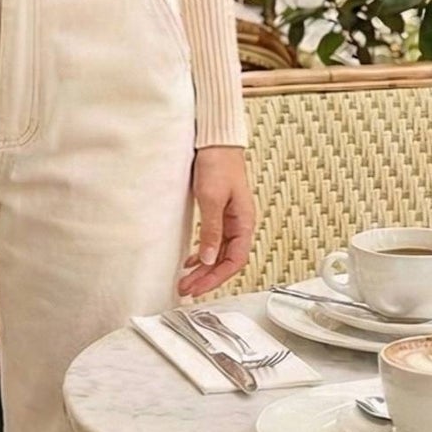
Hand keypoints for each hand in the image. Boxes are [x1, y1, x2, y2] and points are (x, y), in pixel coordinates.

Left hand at [178, 146, 254, 298]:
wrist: (216, 142)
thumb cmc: (219, 164)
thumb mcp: (211, 199)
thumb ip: (211, 231)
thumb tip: (209, 259)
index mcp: (244, 222)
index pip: (235, 261)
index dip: (216, 278)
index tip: (198, 288)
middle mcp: (240, 224)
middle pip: (226, 261)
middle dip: (207, 278)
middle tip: (187, 289)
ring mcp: (230, 220)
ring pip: (219, 253)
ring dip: (204, 269)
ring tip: (187, 281)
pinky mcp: (220, 214)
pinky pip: (215, 241)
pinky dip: (204, 254)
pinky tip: (192, 261)